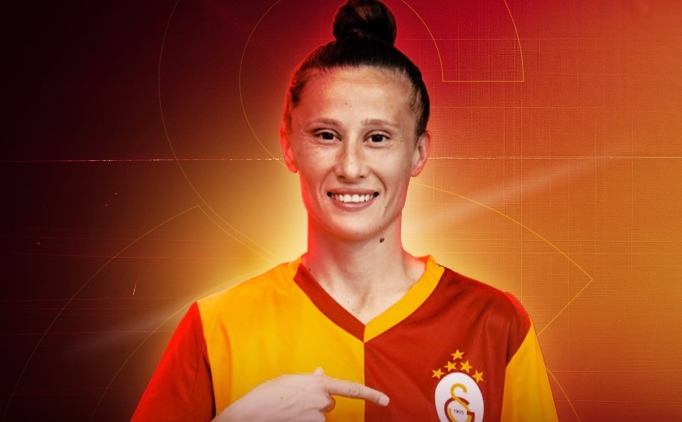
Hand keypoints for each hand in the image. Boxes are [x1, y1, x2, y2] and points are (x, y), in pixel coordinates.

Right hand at [215, 368, 388, 421]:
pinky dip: (304, 420)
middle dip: (318, 402)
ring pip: (320, 416)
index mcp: (318, 383)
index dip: (371, 394)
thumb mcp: (289, 380)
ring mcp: (317, 417)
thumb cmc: (267, 395)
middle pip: (329, 403)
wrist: (251, 414)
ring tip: (288, 410)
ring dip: (309, 413)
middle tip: (296, 401)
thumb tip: (322, 374)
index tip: (385, 399)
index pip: (351, 389)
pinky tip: (289, 417)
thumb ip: (309, 379)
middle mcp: (321, 400)